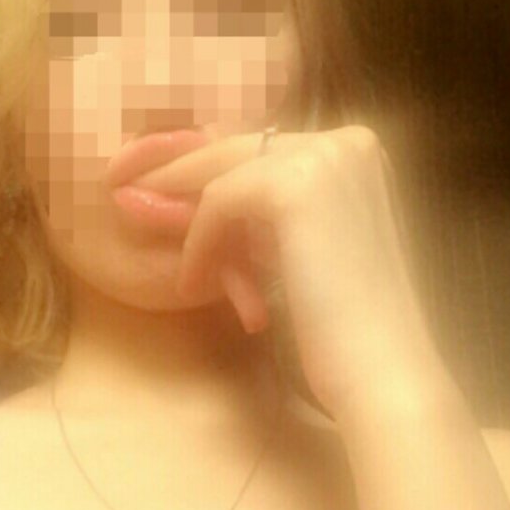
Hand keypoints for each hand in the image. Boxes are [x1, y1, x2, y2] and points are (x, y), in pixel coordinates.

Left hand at [126, 124, 452, 426]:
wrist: (381, 369)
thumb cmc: (346, 325)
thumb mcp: (302, 251)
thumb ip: (264, 218)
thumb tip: (196, 195)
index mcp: (357, 149)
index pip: (265, 149)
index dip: (209, 170)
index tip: (160, 190)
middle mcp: (347, 140)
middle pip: (241, 149)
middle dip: (181, 176)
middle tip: (128, 198)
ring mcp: (325, 156)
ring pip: (225, 172)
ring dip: (185, 214)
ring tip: (146, 236)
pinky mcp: (296, 186)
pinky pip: (220, 202)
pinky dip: (199, 242)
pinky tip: (190, 283)